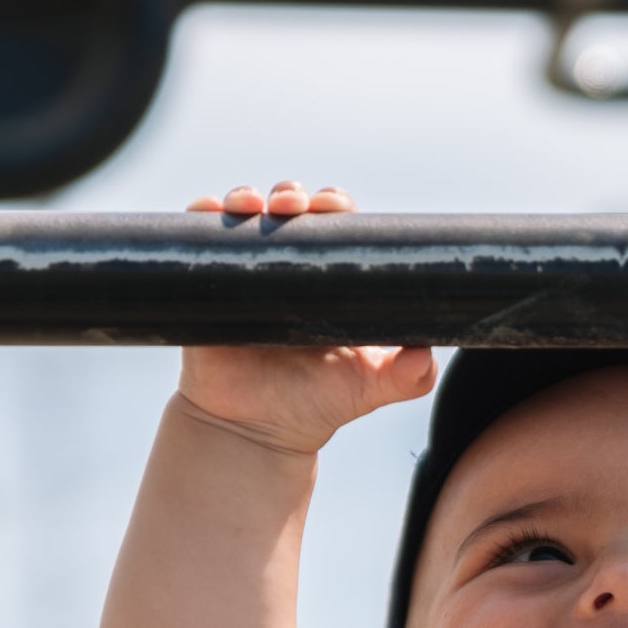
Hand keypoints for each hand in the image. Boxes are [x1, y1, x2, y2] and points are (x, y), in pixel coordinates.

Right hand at [178, 181, 436, 454]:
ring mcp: (247, 272)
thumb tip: (427, 354)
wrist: (257, 431)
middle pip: (290, 210)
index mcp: (330, 282)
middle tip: (295, 206)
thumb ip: (408, 376)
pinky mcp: (209, 282)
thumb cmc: (317, 405)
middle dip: (293, 196)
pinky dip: (203, 214)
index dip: (335, 208)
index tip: (333, 207)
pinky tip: (214, 210)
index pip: (334, 227)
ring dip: (248, 196)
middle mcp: (287, 269)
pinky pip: (200, 235)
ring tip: (253, 206)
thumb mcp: (370, 389)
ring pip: (245, 214)